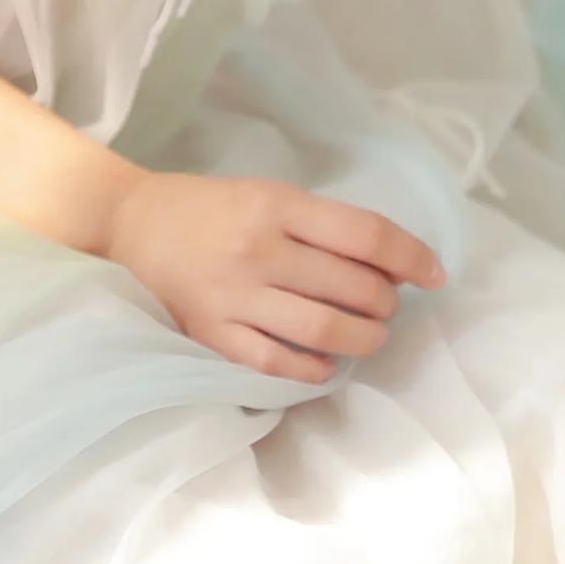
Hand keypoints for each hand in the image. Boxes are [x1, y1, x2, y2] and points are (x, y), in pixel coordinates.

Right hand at [104, 169, 446, 381]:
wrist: (129, 226)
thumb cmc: (207, 208)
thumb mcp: (266, 195)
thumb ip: (319, 226)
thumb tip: (388, 265)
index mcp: (275, 205)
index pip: (365, 235)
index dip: (411, 256)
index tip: (436, 274)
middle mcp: (259, 249)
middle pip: (353, 287)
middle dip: (387, 302)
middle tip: (388, 304)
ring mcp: (234, 296)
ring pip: (325, 331)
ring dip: (364, 338)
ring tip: (369, 335)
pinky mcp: (212, 335)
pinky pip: (278, 363)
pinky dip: (313, 369)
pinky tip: (327, 364)